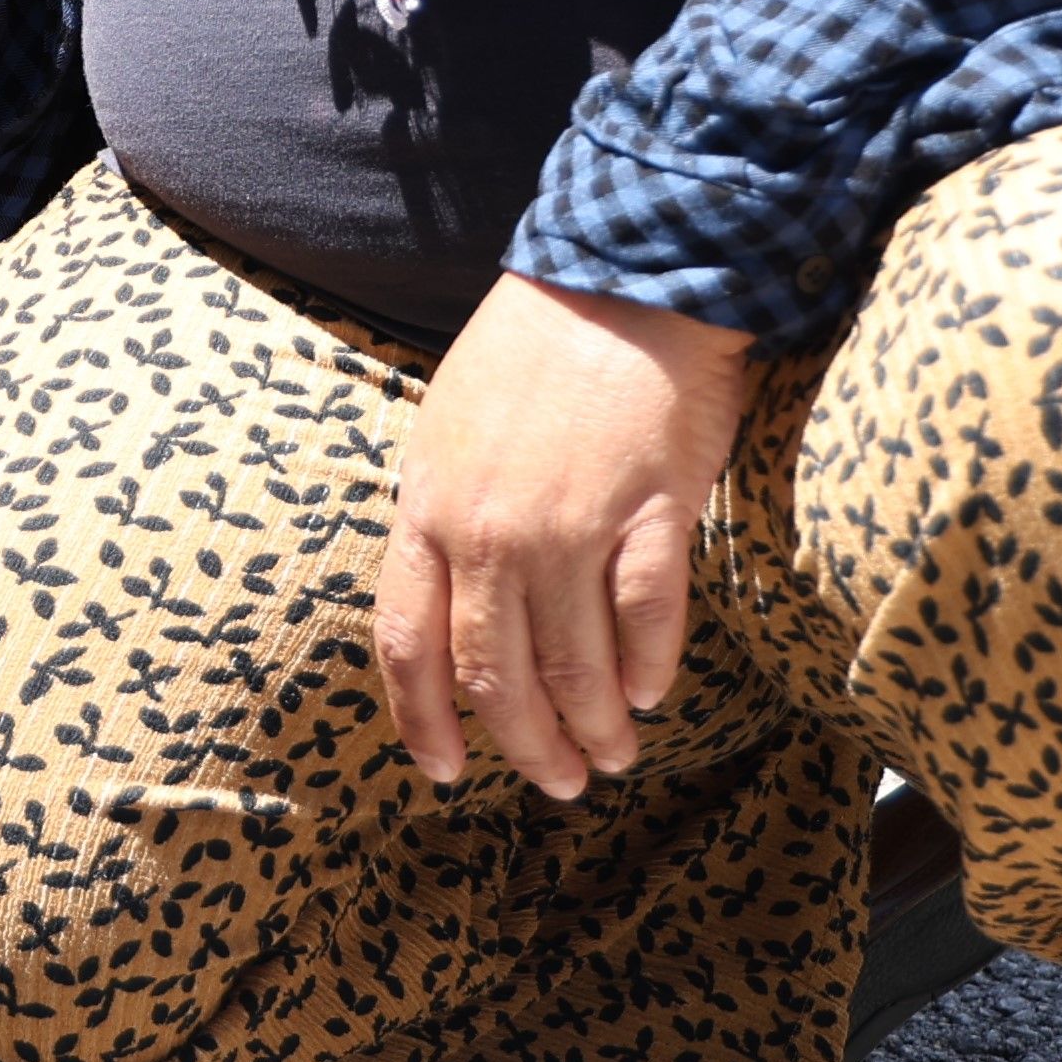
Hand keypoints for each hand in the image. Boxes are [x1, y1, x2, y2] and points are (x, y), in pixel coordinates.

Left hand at [372, 275, 758, 799]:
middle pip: (495, 676)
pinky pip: (647, 618)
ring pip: (574, 665)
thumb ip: (440, 519)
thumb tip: (445, 610)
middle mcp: (490, 530)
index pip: (407, 644)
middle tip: (556, 783)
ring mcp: (570, 523)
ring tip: (612, 757)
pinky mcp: (649, 509)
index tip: (447, 772)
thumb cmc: (533, 354)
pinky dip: (649, 669)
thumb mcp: (447, 431)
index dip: (425, 722)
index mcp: (428, 509)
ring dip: (594, 727)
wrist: (624, 279)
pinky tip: (653, 694)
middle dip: (526, 746)